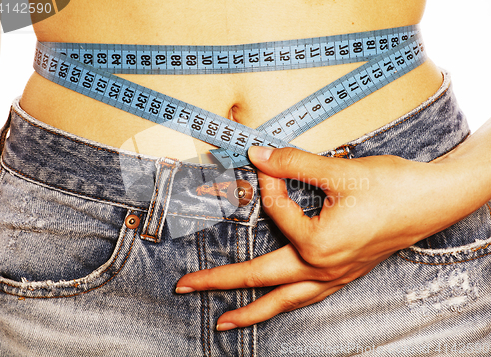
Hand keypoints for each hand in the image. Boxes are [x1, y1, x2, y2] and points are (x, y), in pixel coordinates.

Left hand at [176, 146, 478, 330]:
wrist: (433, 200)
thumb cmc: (391, 186)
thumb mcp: (339, 171)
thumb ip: (293, 164)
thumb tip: (259, 156)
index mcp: (316, 244)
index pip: (276, 209)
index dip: (268, 180)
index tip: (268, 162)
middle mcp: (322, 268)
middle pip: (261, 279)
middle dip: (219, 282)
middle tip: (186, 287)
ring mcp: (335, 277)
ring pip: (285, 302)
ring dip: (252, 311)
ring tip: (224, 323)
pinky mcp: (345, 274)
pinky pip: (308, 298)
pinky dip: (286, 305)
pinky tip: (280, 305)